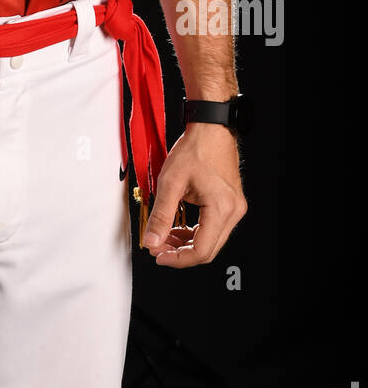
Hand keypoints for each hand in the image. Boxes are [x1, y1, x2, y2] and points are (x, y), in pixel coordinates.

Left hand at [141, 123, 247, 266]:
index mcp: (222, 208)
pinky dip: (195, 231)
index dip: (177, 259)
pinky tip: (178, 227)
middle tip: (157, 246)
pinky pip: (214, 227)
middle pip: (208, 249)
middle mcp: (234, 211)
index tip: (158, 255)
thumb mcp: (170, 182)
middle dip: (180, 252)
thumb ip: (161, 215)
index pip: (201, 251)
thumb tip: (151, 241)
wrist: (210, 128)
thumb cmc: (194, 148)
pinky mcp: (231, 203)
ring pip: (211, 240)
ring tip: (164, 237)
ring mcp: (235, 207)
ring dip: (187, 242)